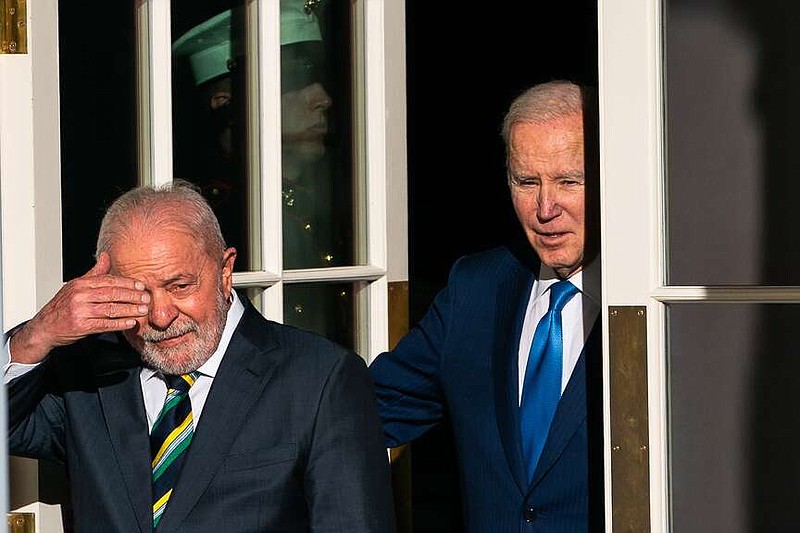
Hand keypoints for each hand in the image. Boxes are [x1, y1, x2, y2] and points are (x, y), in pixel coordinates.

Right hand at [9, 252, 149, 363]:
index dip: (127, 283)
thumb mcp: (76, 286)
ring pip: (110, 309)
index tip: (141, 286)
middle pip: (112, 294)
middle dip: (132, 296)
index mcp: (80, 284)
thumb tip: (106, 256)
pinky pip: (105, 324)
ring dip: (129, 310)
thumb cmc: (62, 306)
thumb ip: (94, 273)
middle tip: (146, 298)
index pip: (108, 281)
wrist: (45, 327)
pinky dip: (120, 323)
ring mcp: (80, 311)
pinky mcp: (81, 326)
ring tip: (142, 310)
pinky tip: (131, 322)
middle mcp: (80, 296)